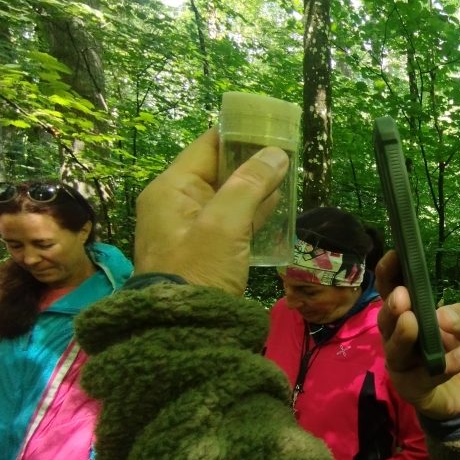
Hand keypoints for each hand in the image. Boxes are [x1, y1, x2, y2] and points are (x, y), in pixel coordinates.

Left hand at [134, 128, 288, 294]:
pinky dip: (252, 211)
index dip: (239, 134)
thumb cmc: (199, 270)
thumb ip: (250, 185)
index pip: (207, 146)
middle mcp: (176, 204)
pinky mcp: (205, 250)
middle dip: (252, 161)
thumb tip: (277, 154)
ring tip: (289, 177)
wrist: (184, 332)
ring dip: (255, 187)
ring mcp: (190, 229)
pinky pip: (231, 220)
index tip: (273, 128)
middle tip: (288, 154)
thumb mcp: (225, 224)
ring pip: (228, 196)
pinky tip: (277, 208)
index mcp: (171, 189)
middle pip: (218, 170)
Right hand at [376, 250, 459, 420]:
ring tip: (412, 321)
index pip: (392, 291)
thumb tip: (441, 315)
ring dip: (403, 335)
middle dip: (391, 308)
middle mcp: (399, 338)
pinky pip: (426, 377)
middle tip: (401, 297)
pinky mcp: (415, 389)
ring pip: (395, 351)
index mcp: (410, 315)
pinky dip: (446, 364)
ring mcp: (403, 365)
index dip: (388, 274)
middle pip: (386, 321)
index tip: (394, 255)